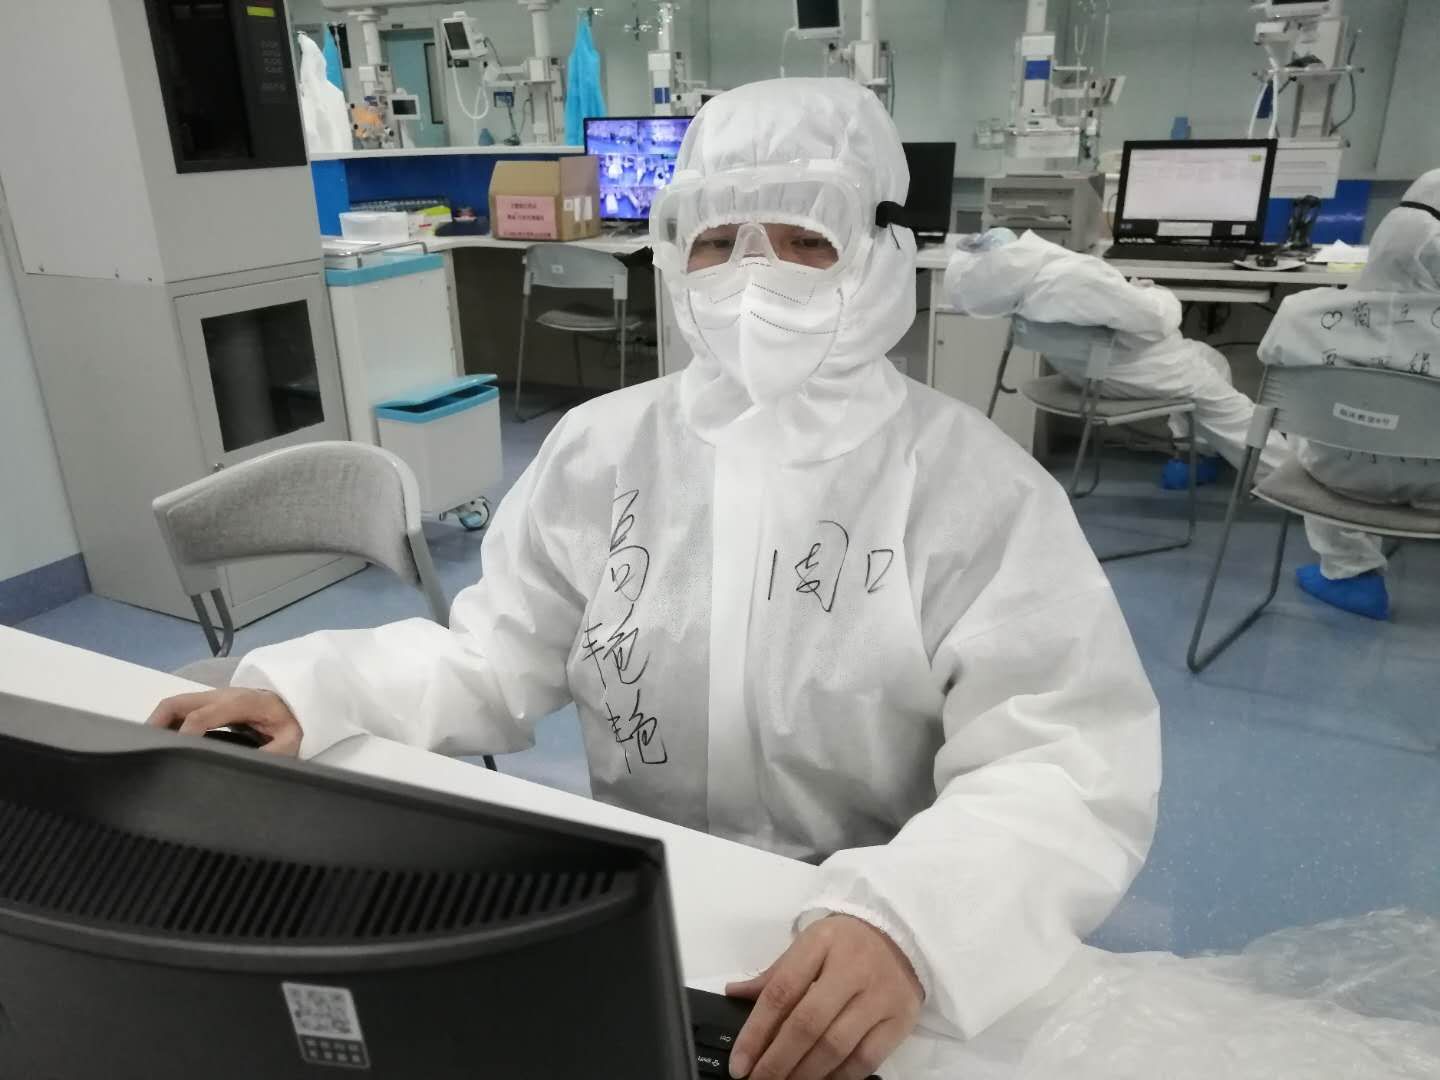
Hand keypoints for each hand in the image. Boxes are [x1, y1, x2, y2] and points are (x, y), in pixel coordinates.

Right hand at [147, 688, 302, 755]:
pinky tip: (163, 745)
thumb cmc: (290, 722)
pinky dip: (166, 724)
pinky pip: (180, 709)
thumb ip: (275, 753)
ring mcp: (213, 697)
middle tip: (146, 753)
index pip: (203, 715)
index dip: (186, 734)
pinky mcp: (208, 702)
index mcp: (241, 703)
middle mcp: (222, 695)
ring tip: (148, 751)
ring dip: (158, 724)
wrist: (293, 702)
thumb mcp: (291, 740)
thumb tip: (253, 767)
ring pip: (174, 705)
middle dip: (157, 725)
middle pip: (178, 704)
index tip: (175, 756)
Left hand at [725, 914, 922, 1079]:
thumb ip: (775, 975)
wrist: (902, 936)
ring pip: (836, 1046)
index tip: (740, 1063)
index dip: (756, 1032)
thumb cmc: (846, 944)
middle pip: (807, 1024)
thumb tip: (734, 994)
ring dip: (805, 1074)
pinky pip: (866, 1059)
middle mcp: (853, 968)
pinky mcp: (900, 1019)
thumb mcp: (809, 945)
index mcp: (821, 943)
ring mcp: (880, 995)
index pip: (781, 992)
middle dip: (777, 1060)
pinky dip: (838, 1077)